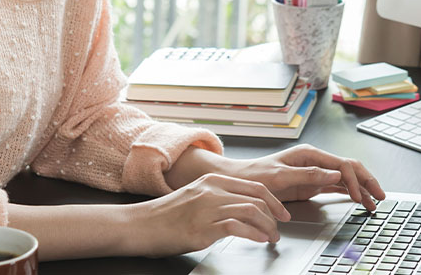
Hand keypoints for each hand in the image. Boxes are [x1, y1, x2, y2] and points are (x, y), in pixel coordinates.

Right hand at [128, 173, 290, 256]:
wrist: (139, 225)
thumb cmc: (164, 216)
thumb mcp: (194, 198)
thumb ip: (216, 199)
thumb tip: (239, 211)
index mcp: (212, 180)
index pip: (254, 186)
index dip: (274, 201)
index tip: (281, 213)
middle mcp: (212, 190)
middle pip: (257, 198)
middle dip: (275, 216)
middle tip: (279, 229)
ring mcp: (208, 207)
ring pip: (251, 211)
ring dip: (267, 227)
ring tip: (271, 238)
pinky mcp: (203, 227)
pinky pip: (237, 226)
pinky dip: (253, 234)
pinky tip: (259, 240)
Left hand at [218, 144, 385, 211]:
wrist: (243, 181)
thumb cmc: (257, 175)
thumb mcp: (281, 175)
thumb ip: (308, 174)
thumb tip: (334, 174)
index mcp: (309, 154)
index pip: (341, 164)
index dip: (353, 180)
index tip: (358, 196)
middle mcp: (315, 160)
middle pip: (349, 168)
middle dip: (366, 181)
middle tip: (380, 196)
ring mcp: (315, 171)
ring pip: (346, 178)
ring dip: (361, 189)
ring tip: (374, 202)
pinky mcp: (313, 183)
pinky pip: (337, 186)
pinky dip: (350, 192)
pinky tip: (359, 199)